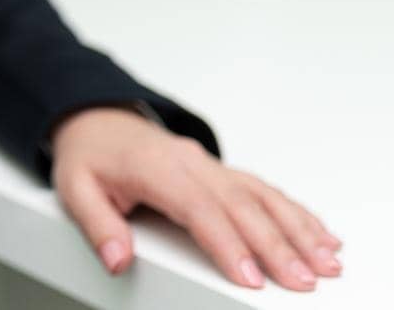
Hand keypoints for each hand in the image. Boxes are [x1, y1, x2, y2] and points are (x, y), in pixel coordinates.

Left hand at [51, 105, 343, 291]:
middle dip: (276, 244)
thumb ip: (97, 225)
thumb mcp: (74, 188)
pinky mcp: (219, 169)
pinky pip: (263, 188)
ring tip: (325, 262)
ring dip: (296, 229)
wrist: (95, 120)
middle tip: (304, 280)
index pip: (198, 207)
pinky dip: (294, 212)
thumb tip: (117, 259)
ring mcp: (208, 164)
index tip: (250, 276)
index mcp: (155, 168)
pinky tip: (318, 234)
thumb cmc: (88, 156)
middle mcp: (189, 163)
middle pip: (240, 204)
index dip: (227, 242)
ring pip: (261, 195)